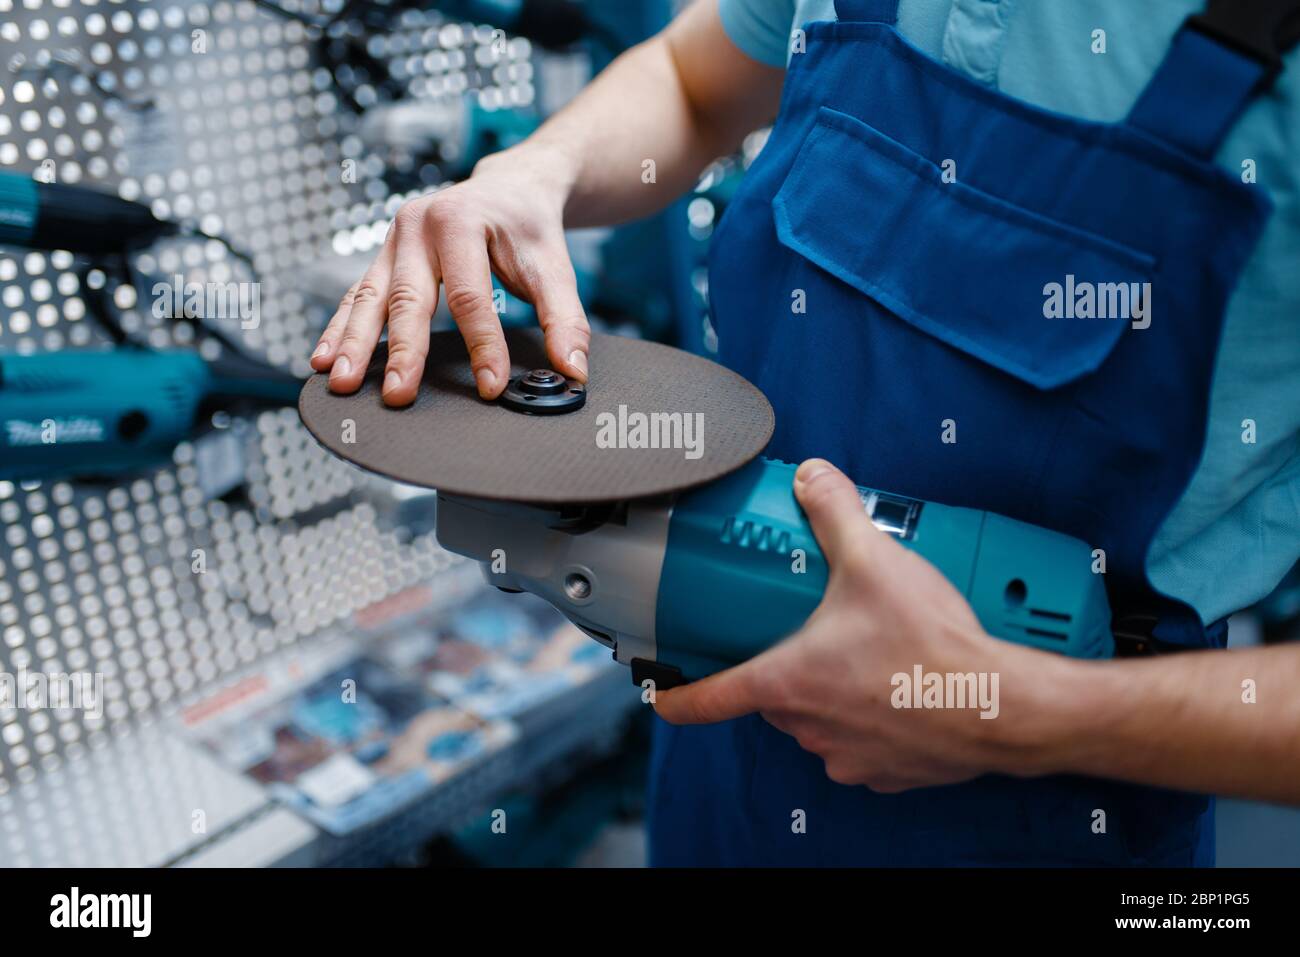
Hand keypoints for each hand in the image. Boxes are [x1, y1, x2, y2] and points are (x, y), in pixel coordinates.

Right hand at [309, 147, 589, 405]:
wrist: (508, 186)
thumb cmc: (527, 226)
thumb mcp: (554, 266)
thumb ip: (565, 318)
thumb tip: (573, 370)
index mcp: (461, 220)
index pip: (469, 295)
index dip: (481, 344)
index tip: (489, 386)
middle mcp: (418, 225)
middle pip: (408, 296)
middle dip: (401, 350)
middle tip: (398, 394)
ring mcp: (393, 240)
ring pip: (369, 296)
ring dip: (354, 342)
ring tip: (343, 382)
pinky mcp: (383, 257)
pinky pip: (356, 295)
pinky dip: (341, 328)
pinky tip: (324, 359)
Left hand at [655, 458, 1074, 791]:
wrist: (1002, 708)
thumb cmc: (933, 648)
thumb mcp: (873, 561)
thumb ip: (834, 514)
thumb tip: (812, 478)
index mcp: (787, 681)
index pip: (709, 700)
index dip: (678, 696)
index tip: (661, 694)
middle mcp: (807, 725)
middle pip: (772, 695)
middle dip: (786, 664)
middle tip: (814, 632)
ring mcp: (844, 754)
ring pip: (816, 718)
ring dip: (831, 691)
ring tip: (870, 653)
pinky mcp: (883, 772)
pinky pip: (858, 742)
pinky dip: (869, 717)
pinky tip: (897, 687)